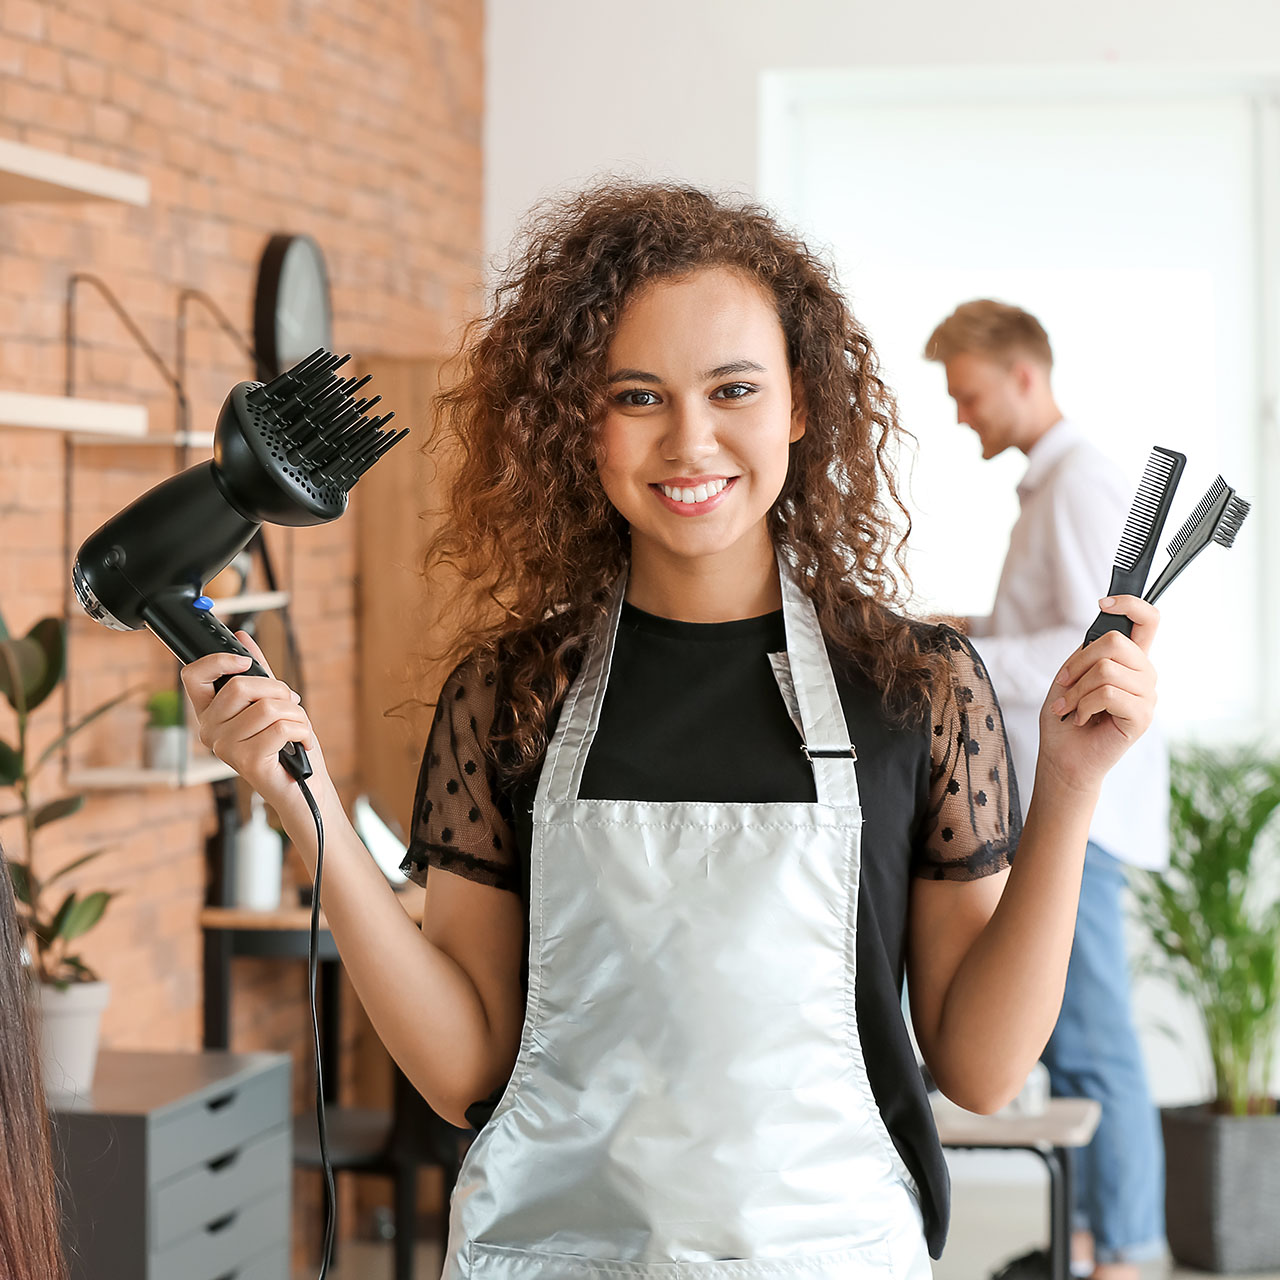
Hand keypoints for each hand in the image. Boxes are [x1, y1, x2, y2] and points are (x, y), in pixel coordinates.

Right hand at [179, 630, 332, 831]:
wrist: (304, 788)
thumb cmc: (287, 747)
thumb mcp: (272, 702)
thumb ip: (257, 671)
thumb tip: (243, 637)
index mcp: (211, 714)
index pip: (193, 675)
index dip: (218, 660)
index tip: (245, 661)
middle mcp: (210, 732)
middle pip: (240, 686)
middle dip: (278, 690)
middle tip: (290, 705)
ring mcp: (225, 748)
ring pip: (267, 706)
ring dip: (296, 713)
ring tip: (298, 728)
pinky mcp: (247, 761)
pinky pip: (282, 726)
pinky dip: (303, 730)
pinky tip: (302, 743)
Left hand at [1036, 595, 1158, 794]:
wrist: (1063, 756)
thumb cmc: (1066, 716)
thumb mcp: (1072, 673)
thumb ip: (1091, 649)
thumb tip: (1104, 626)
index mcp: (1130, 660)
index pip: (1148, 620)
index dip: (1131, 603)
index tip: (1104, 603)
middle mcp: (1144, 674)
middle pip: (1116, 642)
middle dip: (1079, 663)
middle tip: (1065, 684)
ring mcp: (1147, 696)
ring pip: (1107, 670)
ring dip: (1077, 690)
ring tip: (1070, 707)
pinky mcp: (1143, 717)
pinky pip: (1109, 694)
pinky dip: (1084, 705)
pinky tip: (1082, 719)